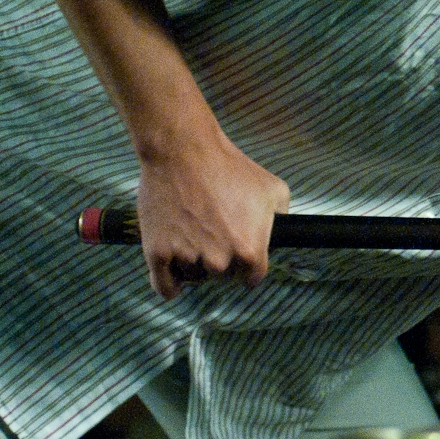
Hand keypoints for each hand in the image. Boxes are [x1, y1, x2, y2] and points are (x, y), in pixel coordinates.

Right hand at [135, 129, 289, 299]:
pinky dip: (170, 285)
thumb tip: (277, 234)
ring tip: (192, 233)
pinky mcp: (157, 254)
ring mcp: (187, 258)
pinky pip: (164, 288)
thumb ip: (281, 218)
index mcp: (250, 250)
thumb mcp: (273, 190)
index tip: (239, 256)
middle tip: (212, 233)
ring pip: (194, 278)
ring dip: (193, 265)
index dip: (247, 267)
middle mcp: (220, 261)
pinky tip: (173, 272)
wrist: (184, 151)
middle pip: (221, 278)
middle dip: (220, 261)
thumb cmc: (229, 167)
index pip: (251, 279)